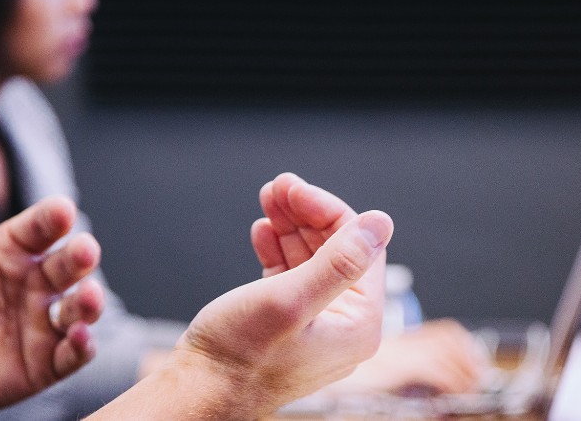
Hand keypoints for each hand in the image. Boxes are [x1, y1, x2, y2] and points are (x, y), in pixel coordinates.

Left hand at [0, 122, 104, 419]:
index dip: (53, 218)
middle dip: (81, 256)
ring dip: (91, 301)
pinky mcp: (44, 363)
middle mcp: (34, 282)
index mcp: (12, 249)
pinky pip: (73, 353)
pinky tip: (79, 336)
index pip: (42, 226)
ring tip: (88, 297)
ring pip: (81, 306)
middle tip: (84, 250)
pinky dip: (83, 345)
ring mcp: (42, 322)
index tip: (60, 210)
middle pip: (70, 263)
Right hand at [251, 174, 488, 395]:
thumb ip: (339, 261)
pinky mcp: (289, 325)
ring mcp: (317, 325)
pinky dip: (278, 251)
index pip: (359, 247)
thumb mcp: (290, 300)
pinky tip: (263, 232)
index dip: (327, 211)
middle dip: (307, 214)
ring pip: (312, 260)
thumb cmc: (240, 356)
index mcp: (359, 323)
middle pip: (336, 250)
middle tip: (278, 187)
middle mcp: (345, 326)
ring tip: (267, 200)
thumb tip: (380, 222)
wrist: (200, 393)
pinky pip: (293, 278)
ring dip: (291, 227)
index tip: (294, 188)